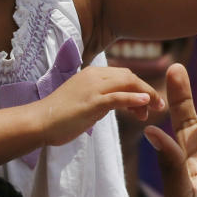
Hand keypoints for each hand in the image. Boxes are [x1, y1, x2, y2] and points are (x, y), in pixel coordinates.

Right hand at [41, 65, 163, 146]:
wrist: (39, 122)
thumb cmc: (59, 116)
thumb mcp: (84, 101)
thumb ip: (100, 98)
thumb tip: (116, 104)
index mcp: (92, 74)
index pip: (123, 75)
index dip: (139, 87)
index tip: (148, 104)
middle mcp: (94, 76)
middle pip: (129, 76)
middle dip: (147, 90)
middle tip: (158, 107)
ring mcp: (93, 88)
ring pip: (128, 83)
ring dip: (146, 95)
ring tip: (156, 108)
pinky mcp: (92, 102)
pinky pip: (118, 97)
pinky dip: (134, 98)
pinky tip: (145, 103)